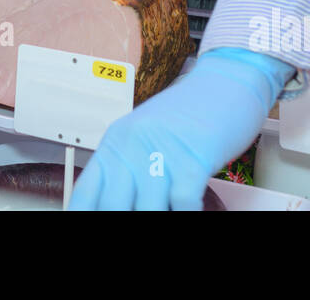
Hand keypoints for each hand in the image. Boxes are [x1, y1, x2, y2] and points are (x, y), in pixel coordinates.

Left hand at [68, 47, 292, 210]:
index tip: (89, 225)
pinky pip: (183, 204)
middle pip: (111, 206)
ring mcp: (162, 151)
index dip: (83, 215)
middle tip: (137, 219)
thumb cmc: (187, 116)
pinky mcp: (194, 158)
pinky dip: (186, 213)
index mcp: (115, 143)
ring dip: (158, 217)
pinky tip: (189, 210)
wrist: (226, 83)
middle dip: (122, 220)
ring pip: (146, 210)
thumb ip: (129, 170)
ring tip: (168, 212)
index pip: (85, 194)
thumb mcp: (147, 138)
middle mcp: (132, 146)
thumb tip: (117, 204)